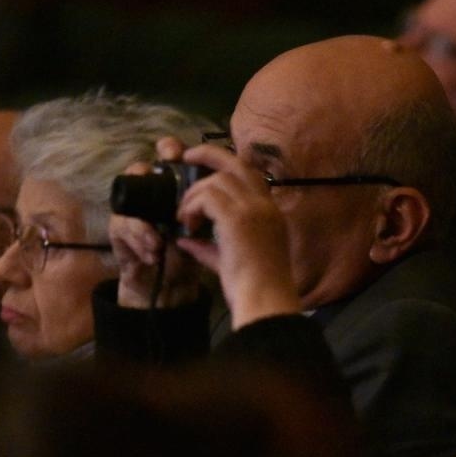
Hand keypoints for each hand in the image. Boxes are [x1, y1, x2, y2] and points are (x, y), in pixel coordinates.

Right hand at [108, 141, 201, 307]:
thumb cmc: (190, 253)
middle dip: (145, 171)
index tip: (183, 157)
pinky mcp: (119, 229)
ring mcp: (132, 209)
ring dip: (146, 223)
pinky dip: (139, 240)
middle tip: (155, 181)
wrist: (171, 285)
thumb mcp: (206, 230)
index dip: (171, 149)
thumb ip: (212, 211)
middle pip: (140, 168)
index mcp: (173, 186)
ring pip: (130, 197)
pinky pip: (123, 225)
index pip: (169, 156)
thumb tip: (222, 191)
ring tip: (159, 242)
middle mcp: (149, 192)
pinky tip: (153, 254)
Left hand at [175, 143, 299, 326]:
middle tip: (186, 157)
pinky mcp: (238, 219)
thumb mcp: (230, 261)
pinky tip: (187, 224)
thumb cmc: (253, 289)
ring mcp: (254, 210)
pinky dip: (192, 206)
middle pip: (237, 164)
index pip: (251, 176)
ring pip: (217, 179)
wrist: (265, 302)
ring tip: (184, 216)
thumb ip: (209, 247)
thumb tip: (185, 240)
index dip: (227, 166)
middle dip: (209, 154)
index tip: (205, 168)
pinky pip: (207, 196)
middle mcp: (266, 206)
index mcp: (271, 215)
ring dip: (195, 194)